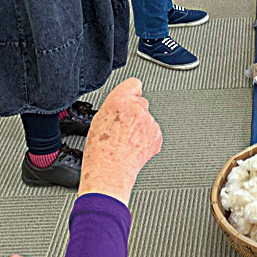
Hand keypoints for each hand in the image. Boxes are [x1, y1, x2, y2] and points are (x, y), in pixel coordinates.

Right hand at [78, 77, 162, 205]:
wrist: (110, 172)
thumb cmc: (100, 150)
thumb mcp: (99, 119)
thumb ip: (115, 105)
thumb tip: (123, 101)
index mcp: (120, 100)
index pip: (134, 83)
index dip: (131, 91)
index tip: (131, 95)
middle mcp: (137, 108)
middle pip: (140, 102)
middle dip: (134, 112)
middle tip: (122, 127)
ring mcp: (149, 122)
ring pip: (146, 119)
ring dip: (140, 127)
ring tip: (126, 141)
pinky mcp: (157, 135)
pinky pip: (153, 132)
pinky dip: (146, 139)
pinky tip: (134, 147)